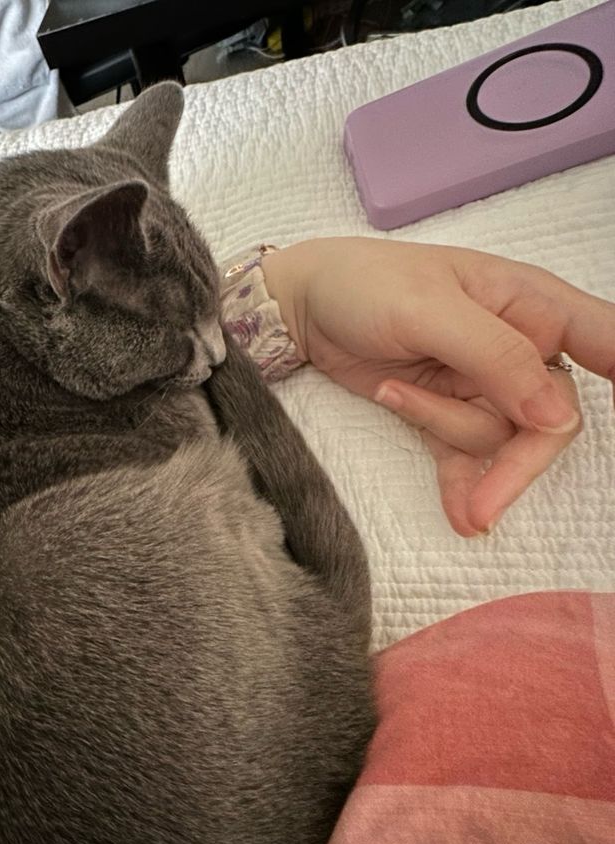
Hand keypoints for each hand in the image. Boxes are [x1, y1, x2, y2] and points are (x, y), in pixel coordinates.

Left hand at [262, 237, 614, 535]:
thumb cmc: (365, 285)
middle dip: (518, 460)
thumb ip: (496, 357)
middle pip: (552, 417)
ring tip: (393, 392)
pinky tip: (459, 517)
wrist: (300, 307)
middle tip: (485, 504)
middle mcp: (517, 347)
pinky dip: (459, 484)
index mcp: (530, 303)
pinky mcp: (442, 413)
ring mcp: (479, 385)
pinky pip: (465, 458)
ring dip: (446, 431)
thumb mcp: (429, 311)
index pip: (604, 338)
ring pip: (499, 438)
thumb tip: (555, 414)